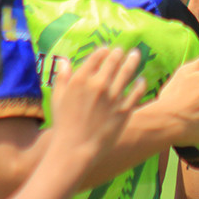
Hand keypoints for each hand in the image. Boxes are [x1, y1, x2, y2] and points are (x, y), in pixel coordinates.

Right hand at [49, 48, 145, 173]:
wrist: (74, 149)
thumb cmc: (63, 124)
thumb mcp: (57, 98)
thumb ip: (62, 77)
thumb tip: (64, 61)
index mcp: (81, 79)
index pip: (96, 57)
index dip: (103, 51)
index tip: (107, 49)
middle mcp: (99, 84)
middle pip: (113, 61)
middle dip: (118, 54)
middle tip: (122, 51)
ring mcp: (113, 96)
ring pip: (127, 72)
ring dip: (132, 61)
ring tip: (135, 55)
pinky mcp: (124, 109)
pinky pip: (136, 91)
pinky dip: (140, 83)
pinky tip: (141, 80)